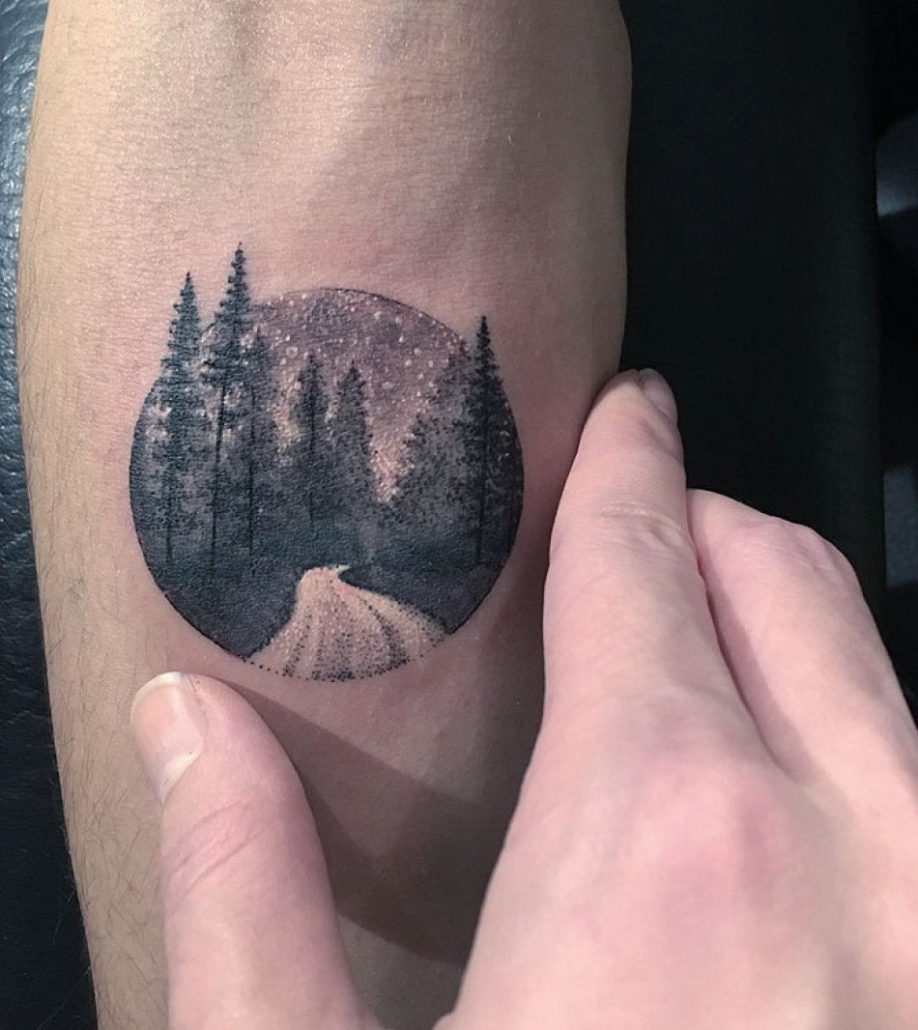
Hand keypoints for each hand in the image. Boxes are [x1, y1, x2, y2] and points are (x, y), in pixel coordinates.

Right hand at [131, 371, 917, 1028]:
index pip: (644, 554)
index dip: (626, 458)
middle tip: (642, 517)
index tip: (627, 408)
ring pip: (876, 669)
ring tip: (700, 633)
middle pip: (782, 575)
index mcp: (668, 838)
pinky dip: (850, 739)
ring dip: (783, 621)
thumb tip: (183, 723)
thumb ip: (241, 891)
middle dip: (704, 518)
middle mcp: (857, 850)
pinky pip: (917, 784)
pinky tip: (783, 794)